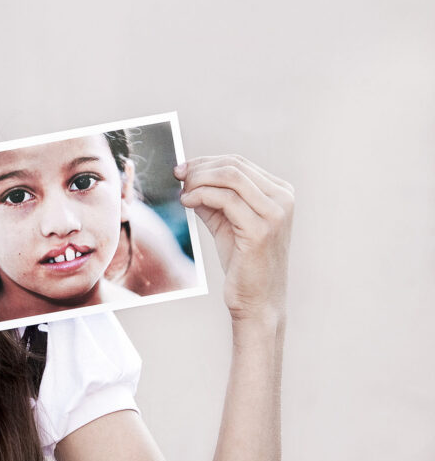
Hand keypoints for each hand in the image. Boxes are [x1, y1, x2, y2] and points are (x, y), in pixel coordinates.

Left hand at [175, 155, 293, 322]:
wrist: (258, 299)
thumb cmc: (242, 261)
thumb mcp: (225, 221)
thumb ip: (211, 198)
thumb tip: (187, 176)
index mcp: (280, 192)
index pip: (239, 163)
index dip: (206, 162)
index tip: (182, 169)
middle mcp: (283, 199)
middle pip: (234, 166)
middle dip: (199, 168)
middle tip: (177, 176)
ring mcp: (275, 213)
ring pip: (229, 177)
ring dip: (198, 180)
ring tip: (183, 192)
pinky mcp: (261, 229)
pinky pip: (225, 199)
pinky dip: (200, 195)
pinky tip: (187, 202)